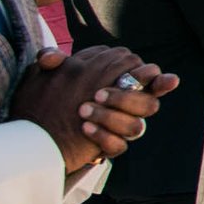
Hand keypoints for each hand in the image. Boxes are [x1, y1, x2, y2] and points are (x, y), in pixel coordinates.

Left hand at [12, 44, 177, 173]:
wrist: (45, 130)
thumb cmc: (60, 96)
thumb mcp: (59, 76)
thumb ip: (56, 62)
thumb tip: (49, 57)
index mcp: (128, 86)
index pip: (153, 80)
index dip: (158, 78)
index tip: (148, 75)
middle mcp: (131, 109)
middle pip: (149, 104)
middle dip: (126, 98)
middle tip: (98, 94)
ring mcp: (124, 129)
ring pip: (136, 127)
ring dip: (110, 117)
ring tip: (83, 110)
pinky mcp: (113, 146)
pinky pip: (118, 146)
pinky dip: (103, 136)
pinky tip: (85, 127)